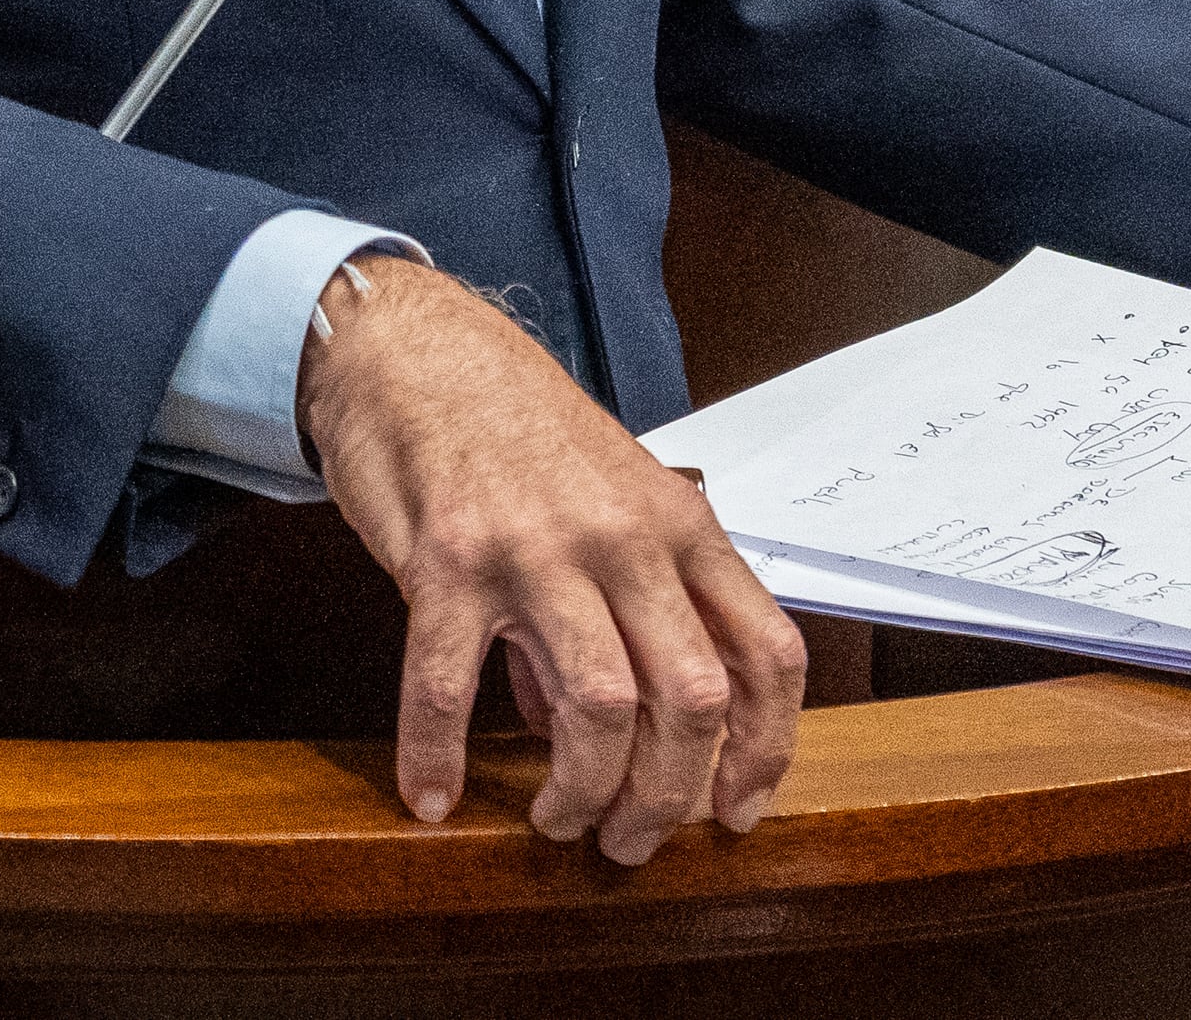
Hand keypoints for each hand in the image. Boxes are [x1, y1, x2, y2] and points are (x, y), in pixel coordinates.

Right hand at [296, 255, 810, 856]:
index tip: (736, 811)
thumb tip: (609, 732)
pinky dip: (439, 756)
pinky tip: (432, 794)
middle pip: (690, 700)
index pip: (768, 653)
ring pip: (599, 707)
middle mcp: (625, 538)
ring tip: (554, 819)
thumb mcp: (615, 503)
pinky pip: (447, 686)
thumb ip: (632, 609)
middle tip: (629, 840)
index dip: (765, 749)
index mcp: (682, 527)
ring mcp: (538, 548)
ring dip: (581, 791)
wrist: (422, 351)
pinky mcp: (448, 559)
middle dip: (667, 797)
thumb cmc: (522, 431)